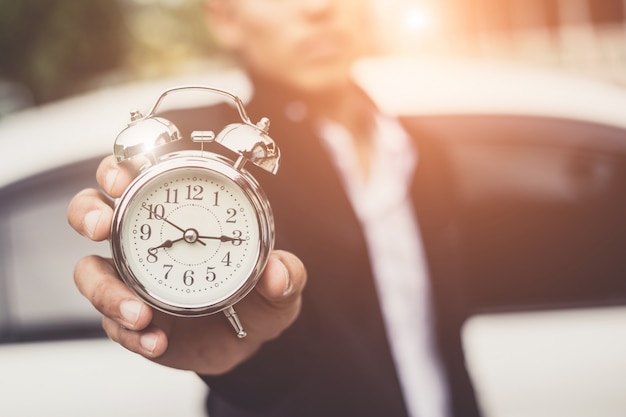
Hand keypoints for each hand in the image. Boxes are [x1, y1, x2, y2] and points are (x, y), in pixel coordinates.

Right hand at [67, 155, 305, 374]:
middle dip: (87, 212)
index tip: (121, 180)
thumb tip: (277, 271)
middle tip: (100, 227)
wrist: (246, 341)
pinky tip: (155, 340)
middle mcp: (145, 240)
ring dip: (105, 290)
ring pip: (90, 272)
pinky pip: (112, 323)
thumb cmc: (256, 296)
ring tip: (140, 313)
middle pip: (93, 212)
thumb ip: (285, 275)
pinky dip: (128, 333)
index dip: (119, 170)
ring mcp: (131, 280)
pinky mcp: (128, 318)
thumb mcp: (279, 285)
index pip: (139, 179)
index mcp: (180, 215)